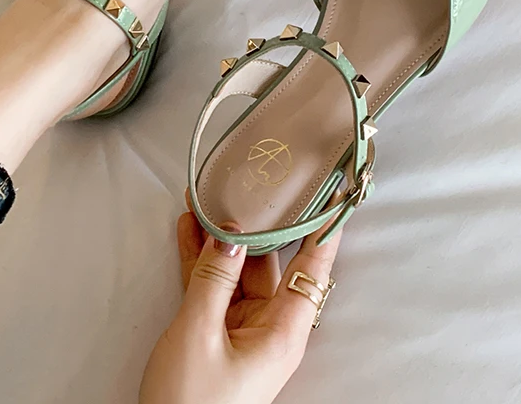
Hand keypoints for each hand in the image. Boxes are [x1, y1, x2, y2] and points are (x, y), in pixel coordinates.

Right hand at [139, 212, 340, 403]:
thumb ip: (212, 280)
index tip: (332, 193)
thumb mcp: (198, 335)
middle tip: (244, 185)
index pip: (312, 268)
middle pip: (270, 264)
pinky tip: (189, 233)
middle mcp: (269, 327)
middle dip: (254, 224)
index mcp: (282, 331)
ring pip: (238, 272)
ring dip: (220, 240)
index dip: (323, 229)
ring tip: (205, 200)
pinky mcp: (218, 335)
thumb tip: (229, 236)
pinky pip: (216, 288)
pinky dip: (202, 262)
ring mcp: (243, 330)